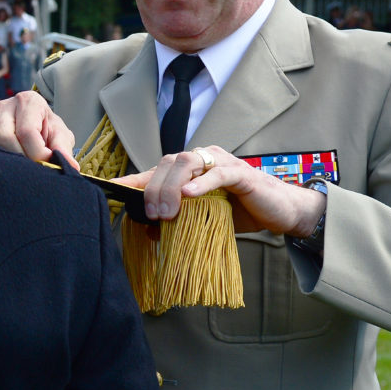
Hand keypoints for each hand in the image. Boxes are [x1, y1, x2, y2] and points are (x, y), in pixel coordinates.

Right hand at [0, 91, 77, 167]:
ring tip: (16, 171)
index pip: (27, 131)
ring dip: (1, 163)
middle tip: (30, 172)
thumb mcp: (58, 134)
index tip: (46, 166)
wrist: (27, 123)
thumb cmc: (45, 130)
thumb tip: (70, 167)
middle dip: (19, 159)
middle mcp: (2, 106)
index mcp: (27, 101)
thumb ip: (63, 147)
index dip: (38, 154)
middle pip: (3, 138)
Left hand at [118, 146, 325, 236]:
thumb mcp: (202, 218)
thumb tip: (149, 230)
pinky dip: (202, 183)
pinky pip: (218, 173)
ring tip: (166, 210)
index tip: (110, 192)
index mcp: (190, 169)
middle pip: (168, 163)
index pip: (156, 170)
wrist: (280, 212)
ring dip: (171, 186)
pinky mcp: (241, 173)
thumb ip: (177, 219)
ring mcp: (222, 162)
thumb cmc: (240, 212)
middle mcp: (203, 159)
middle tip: (150, 214)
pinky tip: (189, 195)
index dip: (132, 181)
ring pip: (187, 162)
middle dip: (153, 188)